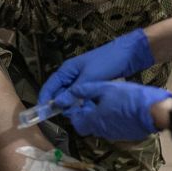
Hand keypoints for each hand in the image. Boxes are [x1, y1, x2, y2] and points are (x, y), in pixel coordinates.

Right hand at [37, 28, 155, 104]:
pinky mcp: (92, 83)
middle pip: (60, 92)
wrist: (129, 54)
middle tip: (65, 116)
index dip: (45, 98)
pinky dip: (82, 102)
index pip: (50, 85)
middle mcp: (72, 74)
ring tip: (76, 115)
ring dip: (72, 104)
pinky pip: (82, 95)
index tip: (42, 112)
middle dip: (60, 104)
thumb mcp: (89, 77)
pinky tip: (86, 110)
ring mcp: (82, 79)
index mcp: (67, 69)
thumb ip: (73, 92)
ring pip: (72, 95)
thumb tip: (58, 104)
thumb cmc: (107, 62)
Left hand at [54, 82, 169, 139]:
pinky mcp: (124, 135)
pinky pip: (111, 129)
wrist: (153, 110)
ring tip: (105, 103)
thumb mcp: (105, 88)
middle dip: (87, 115)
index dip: (75, 114)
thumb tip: (70, 92)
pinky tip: (117, 109)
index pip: (76, 123)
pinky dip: (110, 120)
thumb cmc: (127, 97)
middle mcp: (101, 131)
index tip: (79, 103)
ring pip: (99, 127)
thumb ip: (86, 90)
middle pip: (87, 126)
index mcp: (94, 120)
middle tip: (92, 102)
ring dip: (98, 117)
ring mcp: (114, 134)